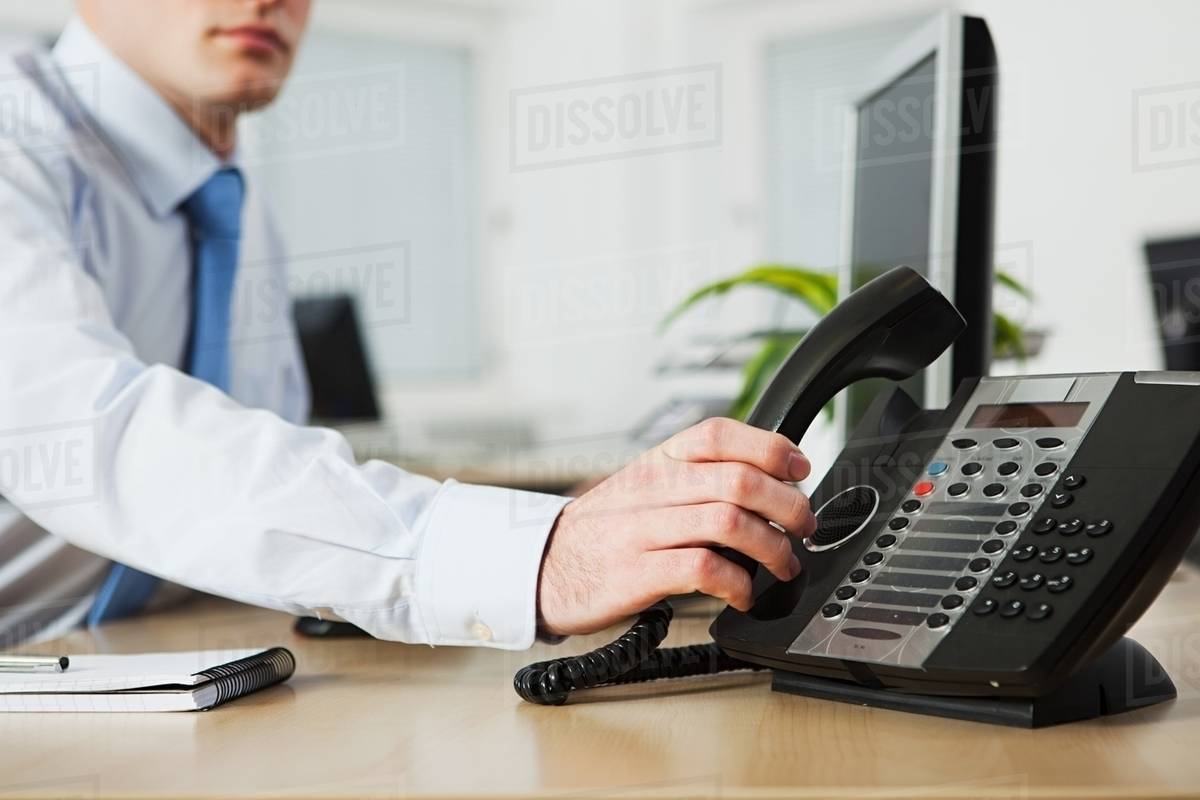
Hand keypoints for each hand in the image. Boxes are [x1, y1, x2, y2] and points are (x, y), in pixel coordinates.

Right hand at [536, 417, 817, 636]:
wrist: (541, 565)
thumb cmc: (606, 530)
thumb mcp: (646, 487)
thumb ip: (697, 478)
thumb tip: (769, 482)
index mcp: (657, 461)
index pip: (719, 434)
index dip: (770, 447)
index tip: (800, 468)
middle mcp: (651, 488)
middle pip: (738, 480)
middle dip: (789, 505)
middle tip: (804, 527)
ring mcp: (642, 530)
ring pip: (728, 522)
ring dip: (773, 548)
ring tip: (784, 564)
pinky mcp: (636, 573)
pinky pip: (703, 569)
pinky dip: (739, 584)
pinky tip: (744, 593)